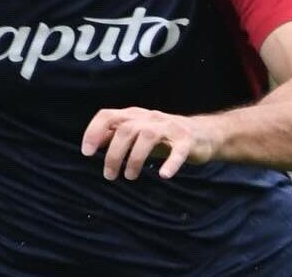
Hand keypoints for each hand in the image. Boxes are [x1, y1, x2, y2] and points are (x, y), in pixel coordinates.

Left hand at [81, 107, 220, 179]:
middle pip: (126, 129)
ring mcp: (171, 127)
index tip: (87, 152)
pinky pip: (179, 150)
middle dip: (113, 154)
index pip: (108, 115)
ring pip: (148, 136)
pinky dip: (171, 162)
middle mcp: (152, 118)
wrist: (205, 135)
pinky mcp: (188, 140)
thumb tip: (92, 143)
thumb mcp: (139, 134)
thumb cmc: (165, 137)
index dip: (94, 131)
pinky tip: (164, 174)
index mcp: (136, 116)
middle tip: (110, 176)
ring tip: (130, 176)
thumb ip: (117, 136)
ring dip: (135, 158)